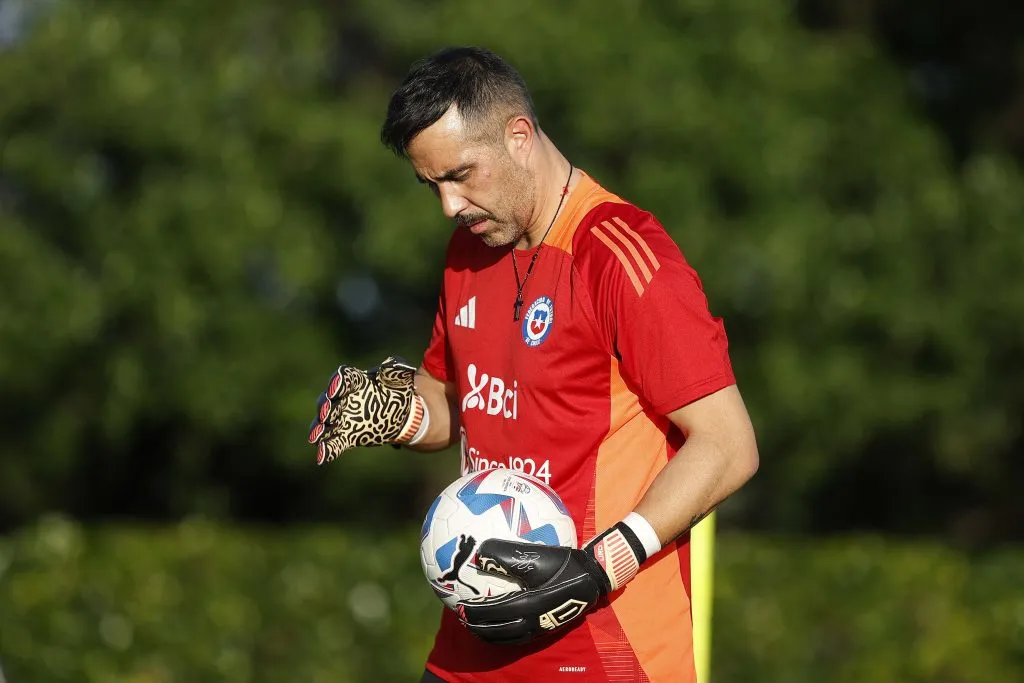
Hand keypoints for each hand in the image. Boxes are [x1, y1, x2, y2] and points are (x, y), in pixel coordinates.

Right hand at [306, 356, 423, 464]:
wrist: (403, 412)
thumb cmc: (398, 389)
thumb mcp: (400, 377)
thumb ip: (395, 370)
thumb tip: (392, 366)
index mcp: (356, 381)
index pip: (343, 379)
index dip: (338, 383)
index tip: (335, 389)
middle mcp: (344, 399)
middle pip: (328, 402)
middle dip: (326, 408)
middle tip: (326, 414)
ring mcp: (343, 419)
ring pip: (325, 423)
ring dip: (319, 429)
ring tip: (315, 437)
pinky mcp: (346, 436)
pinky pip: (333, 443)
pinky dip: (326, 450)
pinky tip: (321, 458)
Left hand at [456, 523, 645, 644]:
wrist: (593, 577)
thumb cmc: (564, 564)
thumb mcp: (537, 556)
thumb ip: (508, 554)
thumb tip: (480, 552)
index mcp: (528, 605)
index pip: (494, 613)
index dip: (475, 612)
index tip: (459, 606)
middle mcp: (532, 622)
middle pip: (498, 631)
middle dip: (478, 627)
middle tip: (462, 618)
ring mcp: (541, 628)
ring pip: (509, 638)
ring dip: (490, 634)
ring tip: (476, 627)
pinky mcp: (548, 628)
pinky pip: (520, 637)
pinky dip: (505, 636)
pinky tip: (501, 626)